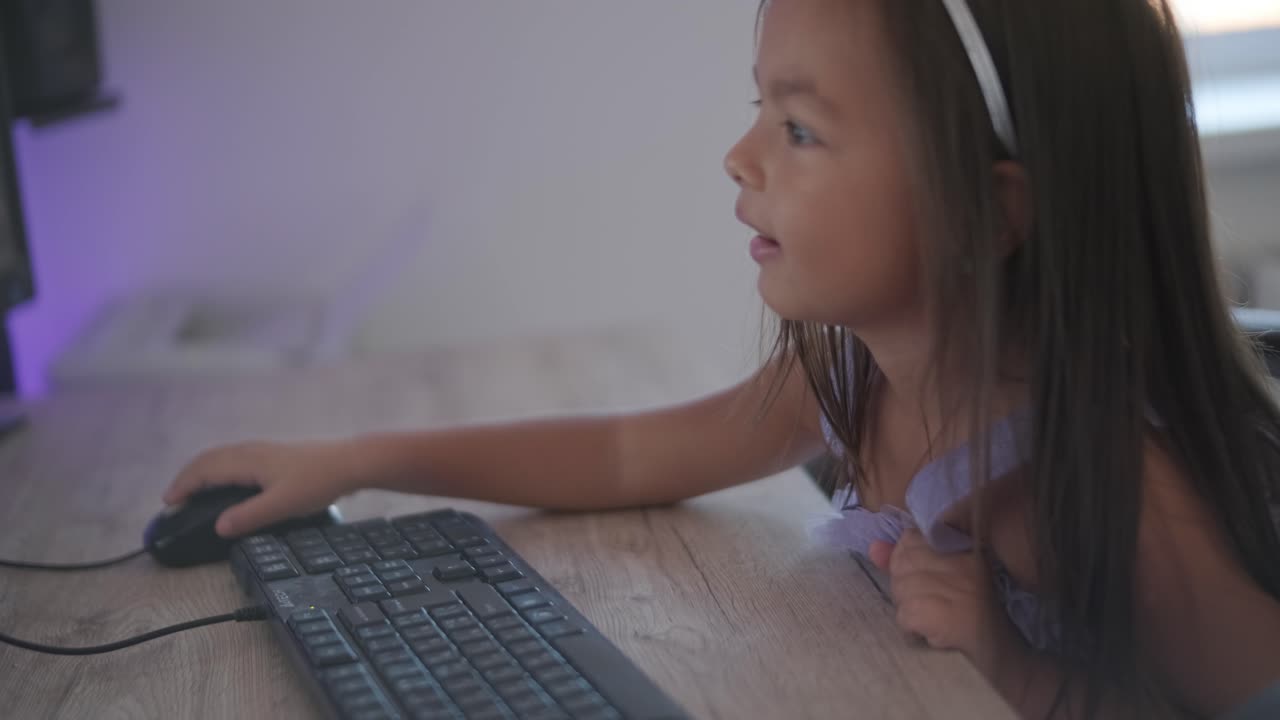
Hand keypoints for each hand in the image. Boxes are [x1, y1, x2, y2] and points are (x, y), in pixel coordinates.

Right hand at [163, 439, 363, 537]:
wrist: (350, 462)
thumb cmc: (318, 482)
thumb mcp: (282, 505)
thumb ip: (249, 517)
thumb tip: (218, 527)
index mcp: (248, 461)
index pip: (205, 470)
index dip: (184, 485)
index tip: (168, 502)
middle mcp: (252, 451)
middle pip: (210, 459)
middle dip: (188, 476)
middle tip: (174, 497)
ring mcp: (265, 450)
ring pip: (223, 456)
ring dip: (204, 470)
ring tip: (195, 488)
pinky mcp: (276, 454)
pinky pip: (237, 457)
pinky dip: (221, 468)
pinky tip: (230, 480)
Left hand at [869, 529, 1028, 681]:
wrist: (997, 651)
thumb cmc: (967, 612)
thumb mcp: (941, 576)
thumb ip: (905, 559)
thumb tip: (873, 548)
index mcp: (961, 548)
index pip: (911, 539)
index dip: (905, 560)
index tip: (917, 577)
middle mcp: (960, 564)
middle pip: (902, 563)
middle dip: (903, 586)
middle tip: (923, 602)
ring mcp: (954, 589)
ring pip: (901, 589)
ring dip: (907, 608)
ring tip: (928, 617)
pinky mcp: (944, 614)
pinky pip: (905, 615)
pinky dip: (910, 627)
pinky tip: (926, 630)